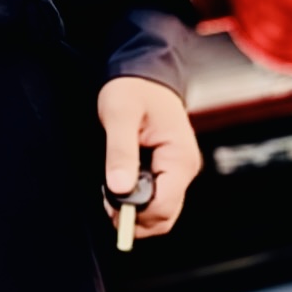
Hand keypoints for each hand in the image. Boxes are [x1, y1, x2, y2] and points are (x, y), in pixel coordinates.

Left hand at [98, 74, 201, 243]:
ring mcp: (179, 172)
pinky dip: (138, 203)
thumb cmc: (134, 89)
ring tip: (111, 191)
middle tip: (107, 199)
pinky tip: (120, 185)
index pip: (163, 205)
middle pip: (164, 217)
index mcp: (179, 157)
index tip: (110, 199)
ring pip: (161, 214)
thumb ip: (120, 152)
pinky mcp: (169, 172)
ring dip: (135, 213)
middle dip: (134, 217)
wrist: (144, 75)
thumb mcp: (120, 115)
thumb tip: (120, 188)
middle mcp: (185, 169)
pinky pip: (157, 200)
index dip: (135, 211)